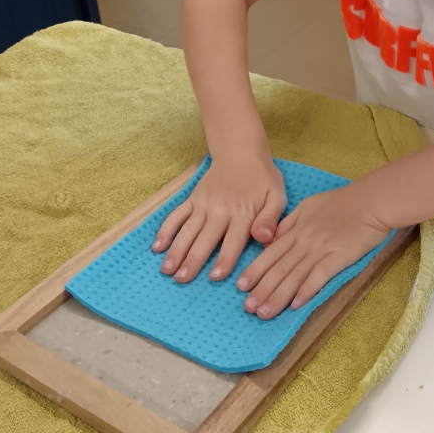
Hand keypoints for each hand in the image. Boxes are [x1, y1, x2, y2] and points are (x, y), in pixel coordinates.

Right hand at [152, 154, 285, 283]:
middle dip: (193, 260)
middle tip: (182, 279)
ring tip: (167, 270)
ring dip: (176, 249)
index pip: (233, 240)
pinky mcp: (192, 199)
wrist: (241, 153)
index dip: (224, 259)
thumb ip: (271, 219)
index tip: (214, 276)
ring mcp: (204, 204)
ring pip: (188, 229)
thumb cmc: (263, 179)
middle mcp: (220, 210)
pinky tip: (156, 247)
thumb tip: (265, 238)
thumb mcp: (277, 196)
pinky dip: (166, 230)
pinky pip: (177, 215)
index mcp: (243, 213)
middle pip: (206, 238)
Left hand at [236, 185, 391, 319]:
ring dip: (278, 296)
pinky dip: (307, 290)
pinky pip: (320, 275)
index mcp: (297, 229)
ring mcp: (321, 249)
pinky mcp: (339, 256)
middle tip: (248, 308)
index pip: (270, 253)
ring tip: (265, 313)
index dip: (255, 270)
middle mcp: (304, 240)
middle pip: (279, 268)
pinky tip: (296, 305)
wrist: (372, 200)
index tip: (240, 287)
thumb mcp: (308, 205)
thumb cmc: (342, 202)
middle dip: (261, 289)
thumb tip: (272, 240)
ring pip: (294, 275)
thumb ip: (289, 223)